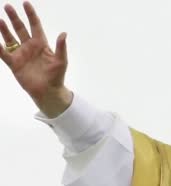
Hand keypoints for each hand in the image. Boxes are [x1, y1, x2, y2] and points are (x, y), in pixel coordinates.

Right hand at [0, 1, 71, 116]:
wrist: (48, 91)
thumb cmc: (57, 76)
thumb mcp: (61, 61)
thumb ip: (61, 47)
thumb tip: (64, 33)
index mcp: (41, 44)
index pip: (35, 25)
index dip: (31, 15)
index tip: (25, 3)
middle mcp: (30, 46)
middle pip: (20, 29)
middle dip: (14, 18)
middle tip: (7, 6)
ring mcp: (21, 54)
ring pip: (10, 38)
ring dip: (4, 29)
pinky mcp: (14, 63)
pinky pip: (4, 53)